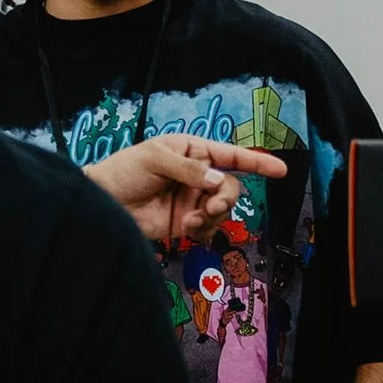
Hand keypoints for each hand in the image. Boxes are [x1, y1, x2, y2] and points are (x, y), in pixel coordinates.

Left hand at [85, 134, 287, 243]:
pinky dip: (204, 231)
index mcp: (192, 150)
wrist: (102, 204)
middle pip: (231, 187)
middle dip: (226, 198)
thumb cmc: (124, 171)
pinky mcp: (185, 223)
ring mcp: (192, 200)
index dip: (257, 161)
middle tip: (210, 208)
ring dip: (212, 217)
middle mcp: (197, 175)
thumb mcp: (155, 158)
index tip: (280, 170)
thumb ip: (189, 169)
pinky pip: (209, 229)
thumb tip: (218, 182)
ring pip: (222, 210)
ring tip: (191, 221)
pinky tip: (187, 230)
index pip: (230, 154)